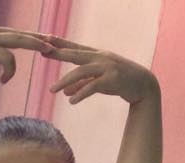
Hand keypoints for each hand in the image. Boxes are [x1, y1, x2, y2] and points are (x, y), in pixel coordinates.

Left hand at [41, 35, 157, 104]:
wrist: (142, 85)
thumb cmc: (118, 81)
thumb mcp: (98, 82)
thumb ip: (81, 85)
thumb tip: (65, 92)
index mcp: (96, 56)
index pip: (75, 48)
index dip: (60, 43)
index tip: (45, 38)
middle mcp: (100, 58)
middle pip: (75, 54)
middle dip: (59, 53)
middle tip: (42, 51)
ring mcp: (106, 67)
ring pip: (81, 72)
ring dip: (65, 81)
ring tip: (52, 90)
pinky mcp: (112, 79)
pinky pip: (93, 86)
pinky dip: (81, 93)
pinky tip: (71, 101)